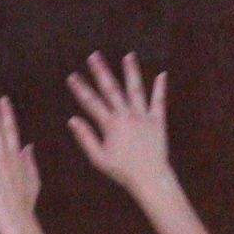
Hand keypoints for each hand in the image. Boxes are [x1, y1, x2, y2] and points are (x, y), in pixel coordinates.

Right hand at [62, 51, 174, 197]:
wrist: (150, 177)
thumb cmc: (122, 171)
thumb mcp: (99, 158)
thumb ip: (86, 138)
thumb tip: (72, 120)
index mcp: (111, 125)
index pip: (91, 103)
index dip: (80, 89)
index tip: (72, 76)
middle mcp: (126, 116)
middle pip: (111, 90)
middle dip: (101, 72)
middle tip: (94, 56)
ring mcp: (143, 117)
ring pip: (136, 90)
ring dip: (131, 71)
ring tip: (128, 56)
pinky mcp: (157, 121)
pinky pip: (158, 102)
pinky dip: (160, 88)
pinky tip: (162, 74)